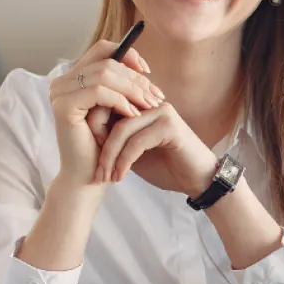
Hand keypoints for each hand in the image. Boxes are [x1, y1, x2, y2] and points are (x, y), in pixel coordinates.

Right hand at [48, 39, 161, 187]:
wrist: (88, 177)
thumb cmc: (104, 146)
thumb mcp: (116, 110)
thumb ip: (122, 87)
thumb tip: (144, 67)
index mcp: (73, 78)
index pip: (102, 49)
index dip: (128, 55)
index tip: (148, 73)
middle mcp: (62, 82)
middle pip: (106, 61)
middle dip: (136, 78)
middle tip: (156, 95)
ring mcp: (60, 93)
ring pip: (105, 74)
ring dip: (133, 90)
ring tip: (150, 105)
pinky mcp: (64, 106)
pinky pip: (99, 92)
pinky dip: (120, 101)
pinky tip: (134, 115)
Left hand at [92, 101, 219, 197]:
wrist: (198, 180)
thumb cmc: (167, 166)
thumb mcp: (133, 152)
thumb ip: (114, 139)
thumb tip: (85, 134)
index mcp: (141, 104)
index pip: (107, 106)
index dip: (93, 131)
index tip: (90, 161)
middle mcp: (151, 103)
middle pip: (110, 114)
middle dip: (99, 146)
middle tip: (96, 172)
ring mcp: (162, 111)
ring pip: (122, 130)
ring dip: (110, 157)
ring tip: (106, 177)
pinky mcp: (169, 126)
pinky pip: (136, 142)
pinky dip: (124, 161)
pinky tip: (120, 176)